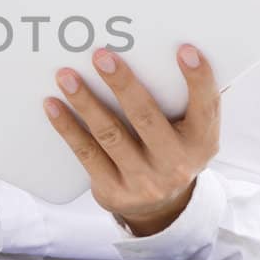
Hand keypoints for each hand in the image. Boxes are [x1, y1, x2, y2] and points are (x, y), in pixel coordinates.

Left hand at [42, 44, 220, 235]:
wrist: (160, 209)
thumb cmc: (174, 150)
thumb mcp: (194, 131)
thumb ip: (192, 99)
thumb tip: (182, 50)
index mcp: (201, 142)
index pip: (206, 107)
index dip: (198, 79)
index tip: (185, 50)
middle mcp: (175, 163)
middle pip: (146, 118)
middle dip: (122, 84)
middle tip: (100, 56)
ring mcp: (144, 180)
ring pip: (110, 135)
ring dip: (86, 102)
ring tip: (67, 76)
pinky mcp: (113, 190)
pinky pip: (86, 153)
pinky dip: (68, 127)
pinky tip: (53, 105)